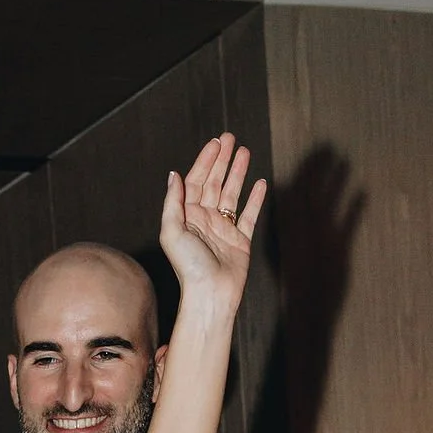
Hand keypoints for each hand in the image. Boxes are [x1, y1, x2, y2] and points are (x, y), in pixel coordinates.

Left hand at [159, 132, 266, 321]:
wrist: (211, 294)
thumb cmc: (189, 267)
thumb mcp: (172, 231)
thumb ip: (173, 202)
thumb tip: (173, 174)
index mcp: (188, 217)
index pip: (196, 181)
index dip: (205, 161)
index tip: (216, 143)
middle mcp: (205, 220)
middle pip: (214, 182)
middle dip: (222, 160)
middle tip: (230, 138)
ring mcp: (223, 229)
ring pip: (231, 194)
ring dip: (237, 173)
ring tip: (245, 152)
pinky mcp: (241, 241)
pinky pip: (249, 215)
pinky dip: (255, 199)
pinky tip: (260, 183)